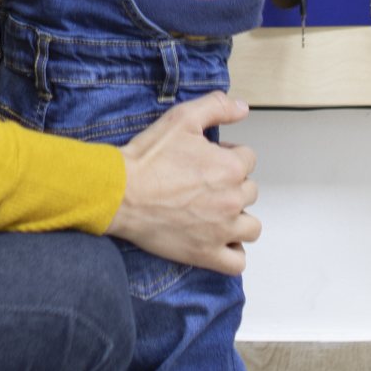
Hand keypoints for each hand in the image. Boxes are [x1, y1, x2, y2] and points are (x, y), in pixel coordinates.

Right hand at [106, 92, 259, 275]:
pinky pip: (237, 263)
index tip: (209, 161)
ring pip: (251, 228)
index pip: (248, 159)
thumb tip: (242, 108)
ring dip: (238, 220)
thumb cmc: (147, 159)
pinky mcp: (206, 254)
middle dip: (233, 186)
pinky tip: (218, 241)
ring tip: (215, 214)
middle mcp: (232, 200)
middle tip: (204, 186)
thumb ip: (217, 107)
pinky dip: (233, 254)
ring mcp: (222, 230)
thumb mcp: (182, 119)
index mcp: (230, 167)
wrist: (119, 192)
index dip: (229, 156)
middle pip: (250, 192)